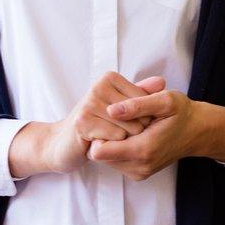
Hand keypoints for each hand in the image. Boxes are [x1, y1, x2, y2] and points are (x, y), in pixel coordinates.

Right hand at [9, 73, 157, 177]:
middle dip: (133, 131)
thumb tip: (162, 82)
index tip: (124, 123)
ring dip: (122, 140)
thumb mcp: (118, 106)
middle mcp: (98, 86)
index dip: (142, 119)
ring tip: (106, 137)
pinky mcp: (83, 122)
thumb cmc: (94, 124)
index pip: (144, 101)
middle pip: (139, 115)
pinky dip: (111, 145)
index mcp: (109, 78)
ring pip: (129, 128)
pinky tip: (98, 142)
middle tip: (115, 132)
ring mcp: (89, 103)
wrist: (62, 144)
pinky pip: (116, 137)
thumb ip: (139, 94)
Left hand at [87, 88, 224, 181]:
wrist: (199, 132)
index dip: (98, 132)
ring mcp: (139, 172)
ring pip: (106, 160)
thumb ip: (137, 104)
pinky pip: (116, 162)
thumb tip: (111, 109)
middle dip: (103, 136)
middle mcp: (139, 166)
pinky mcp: (139, 173)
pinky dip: (118, 148)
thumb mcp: (164, 100)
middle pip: (99, 156)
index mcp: (143, 149)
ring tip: (125, 125)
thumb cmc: (182, 113)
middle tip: (116, 118)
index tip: (107, 117)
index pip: (98, 151)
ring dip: (110, 142)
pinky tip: (130, 134)